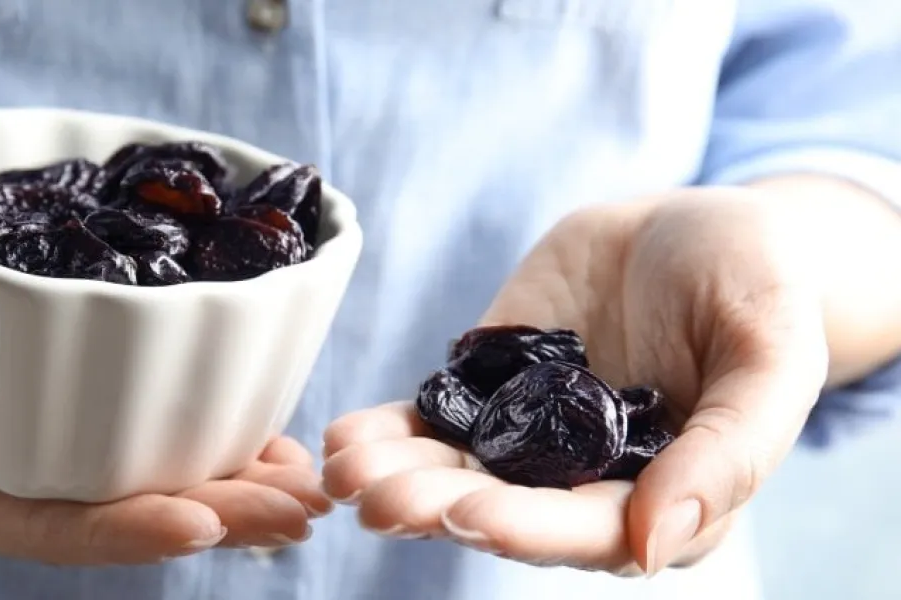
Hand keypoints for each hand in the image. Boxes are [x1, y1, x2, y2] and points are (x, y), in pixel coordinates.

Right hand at [0, 240, 330, 564]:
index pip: (44, 526)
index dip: (122, 531)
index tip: (201, 519)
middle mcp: (20, 476)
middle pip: (124, 512)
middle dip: (217, 515)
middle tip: (298, 507)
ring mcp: (57, 443)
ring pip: (155, 478)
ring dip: (238, 482)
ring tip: (306, 479)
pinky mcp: (87, 402)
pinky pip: (157, 430)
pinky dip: (219, 434)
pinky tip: (274, 435)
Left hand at [322, 188, 828, 575]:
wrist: (699, 226)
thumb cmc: (758, 288)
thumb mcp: (771, 356)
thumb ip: (730, 451)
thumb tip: (657, 544)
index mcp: (665, 495)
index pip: (590, 531)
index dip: (529, 528)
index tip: (468, 514)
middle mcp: (588, 480)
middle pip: (506, 509)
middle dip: (438, 506)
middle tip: (377, 499)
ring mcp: (533, 434)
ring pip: (458, 471)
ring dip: (398, 477)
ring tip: (343, 469)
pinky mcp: (493, 386)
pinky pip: (436, 418)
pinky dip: (391, 430)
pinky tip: (347, 436)